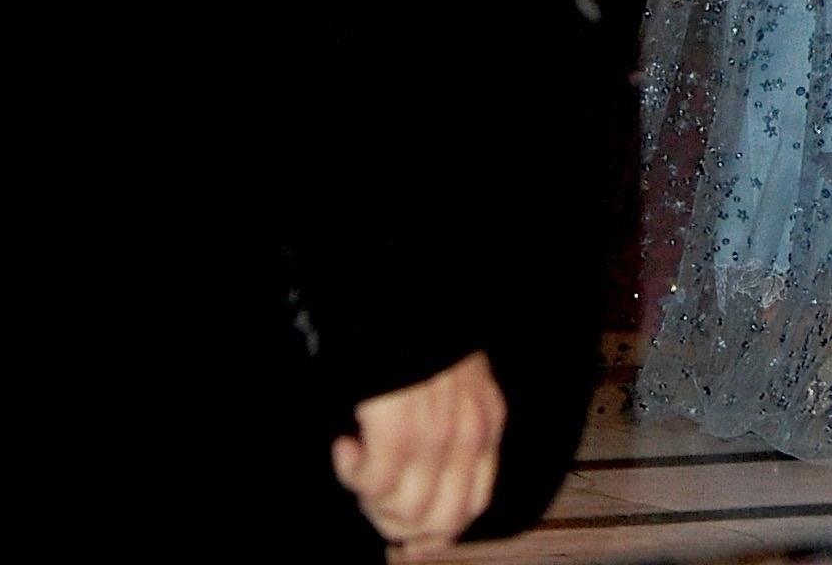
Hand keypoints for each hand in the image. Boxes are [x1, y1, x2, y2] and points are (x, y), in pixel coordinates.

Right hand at [331, 349, 503, 549]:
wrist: (400, 292)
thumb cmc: (421, 340)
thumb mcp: (455, 387)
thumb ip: (452, 436)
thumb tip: (421, 506)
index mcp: (486, 423)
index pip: (471, 505)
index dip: (435, 533)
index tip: (404, 540)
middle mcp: (468, 433)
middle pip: (440, 521)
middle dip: (400, 525)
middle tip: (370, 497)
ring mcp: (436, 432)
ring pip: (405, 511)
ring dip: (372, 500)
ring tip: (358, 463)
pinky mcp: (399, 429)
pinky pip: (373, 485)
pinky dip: (352, 475)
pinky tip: (345, 446)